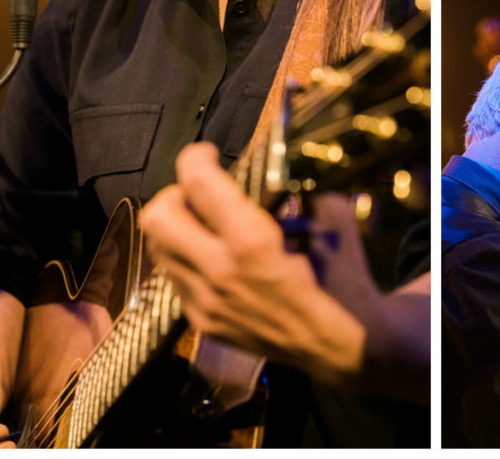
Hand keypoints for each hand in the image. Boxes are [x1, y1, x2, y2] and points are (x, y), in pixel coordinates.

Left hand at [140, 142, 367, 384]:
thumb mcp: (330, 217)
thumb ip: (299, 189)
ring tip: (205, 220)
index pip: (198, 184)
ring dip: (176, 225)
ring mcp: (205, 303)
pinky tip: (217, 255)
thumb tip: (280, 169)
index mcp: (251, 242)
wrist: (342, 346)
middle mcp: (218, 273)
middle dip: (174, 192)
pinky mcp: (202, 323)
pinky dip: (187, 256)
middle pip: (157, 217)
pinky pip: (174, 276)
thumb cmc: (342, 276)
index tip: (208, 153)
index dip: (196, 156)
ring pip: (158, 248)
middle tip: (200, 190)